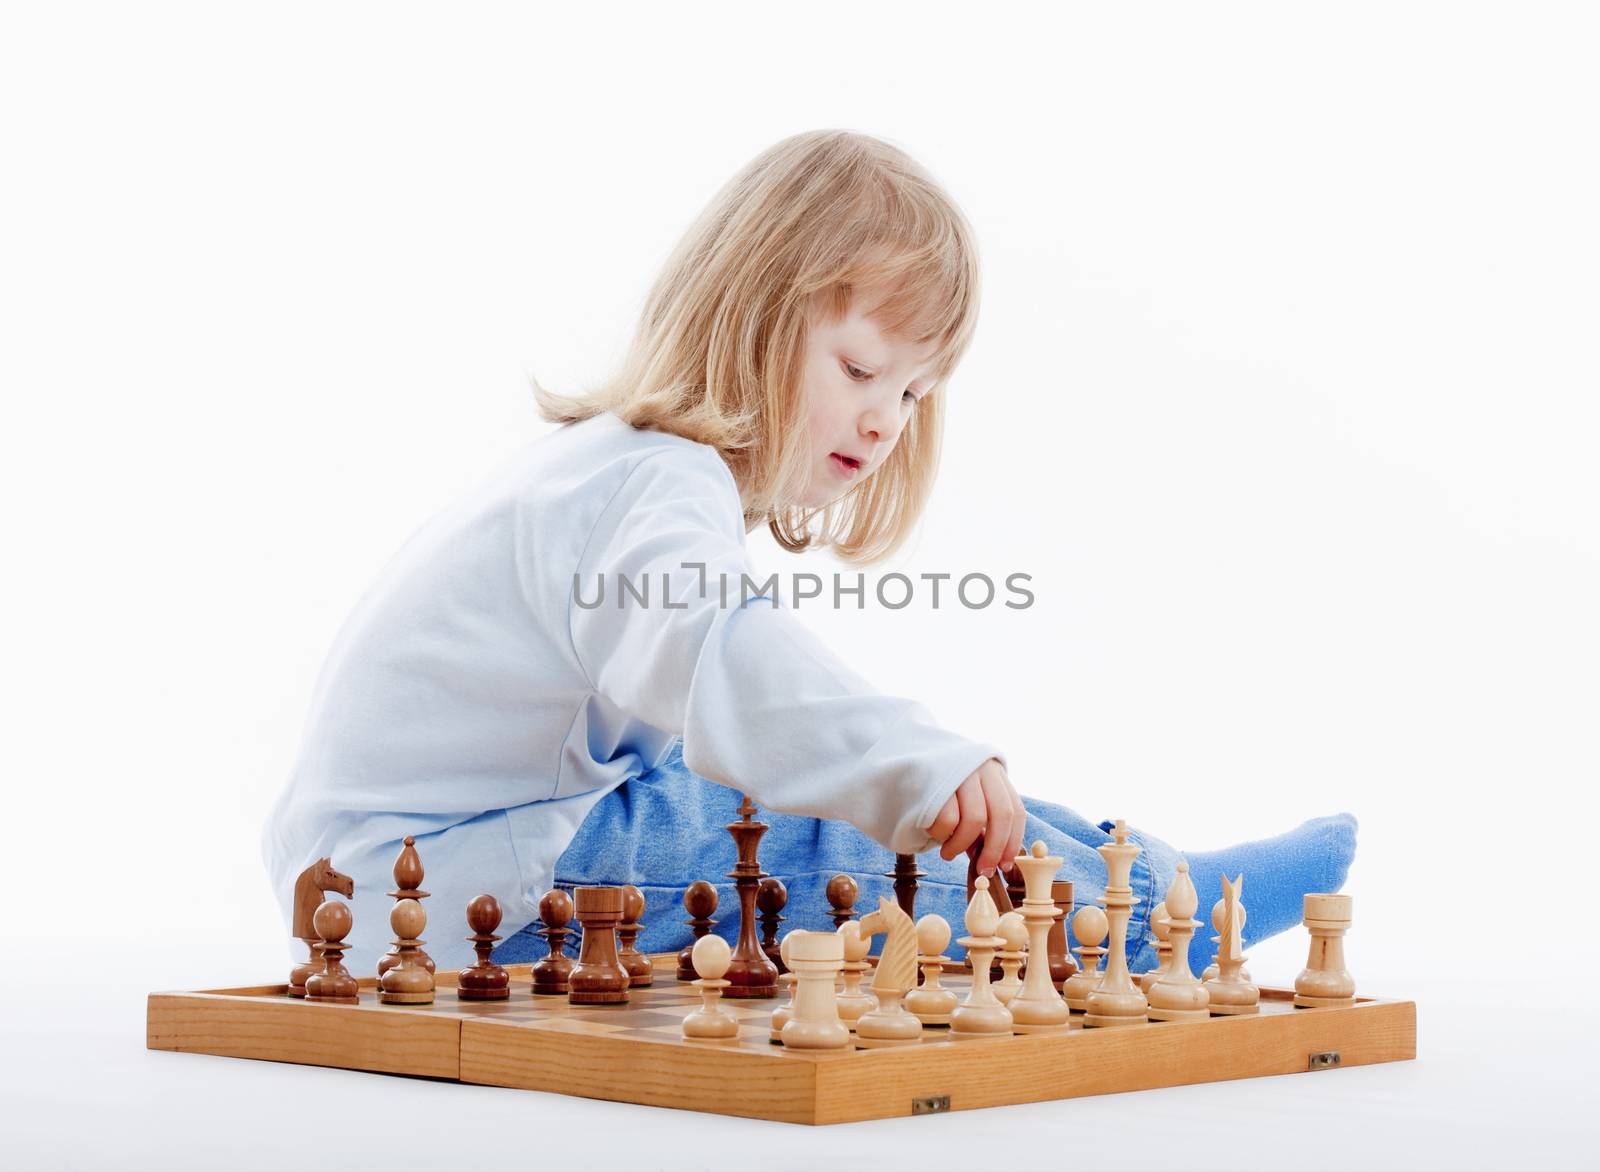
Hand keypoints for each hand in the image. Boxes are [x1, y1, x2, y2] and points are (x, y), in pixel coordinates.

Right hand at [923, 757, 1024, 878]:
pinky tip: (934, 832)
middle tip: (982, 870)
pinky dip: (942, 834)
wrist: (907, 751)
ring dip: (961, 845)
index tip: (1005, 865)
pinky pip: (947, 819)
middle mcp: (981, 768)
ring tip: (948, 852)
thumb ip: (982, 821)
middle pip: (1001, 815)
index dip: (1012, 842)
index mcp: (994, 772)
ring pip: (974, 819)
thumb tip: (991, 860)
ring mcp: (960, 773)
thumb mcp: (969, 794)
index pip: (1015, 810)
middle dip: (993, 850)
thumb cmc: (942, 783)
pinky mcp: (935, 780)